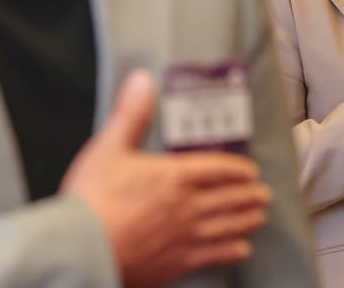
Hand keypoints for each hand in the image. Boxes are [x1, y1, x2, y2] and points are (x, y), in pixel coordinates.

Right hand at [62, 72, 271, 286]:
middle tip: (263, 194)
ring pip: (227, 226)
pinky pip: (214, 256)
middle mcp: (187, 206)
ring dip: (246, 220)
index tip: (250, 171)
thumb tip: (142, 80)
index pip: (217, 169)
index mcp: (175, 176)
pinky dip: (231, 251)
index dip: (237, 170)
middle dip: (248, 195)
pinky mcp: (177, 264)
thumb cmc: (91, 200)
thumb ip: (130, 114)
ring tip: (258, 216)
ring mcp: (185, 237)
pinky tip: (241, 249)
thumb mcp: (108, 148)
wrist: (80, 250)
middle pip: (228, 198)